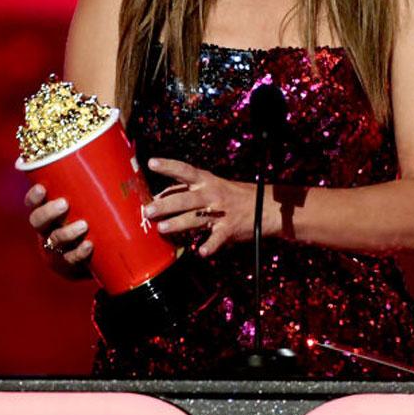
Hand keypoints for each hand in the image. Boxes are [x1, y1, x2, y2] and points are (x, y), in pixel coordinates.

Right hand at [24, 182, 92, 277]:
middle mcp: (47, 229)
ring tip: (83, 225)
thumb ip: (101, 177)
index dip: (34, 195)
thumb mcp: (91, 198)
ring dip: (67, 232)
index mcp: (48, 209)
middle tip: (64, 203)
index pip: (33, 201)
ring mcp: (56, 248)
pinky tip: (88, 246)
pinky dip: (78, 253)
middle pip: (38, 220)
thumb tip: (124, 143)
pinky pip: (70, 260)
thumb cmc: (92, 216)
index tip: (42, 187)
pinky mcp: (68, 264)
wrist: (94, 254)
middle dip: (49, 212)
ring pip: (54, 240)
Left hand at [143, 157, 262, 257]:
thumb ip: (185, 192)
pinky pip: (217, 238)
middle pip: (185, 199)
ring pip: (195, 218)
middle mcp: (211, 194)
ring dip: (178, 224)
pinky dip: (210, 246)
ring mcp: (221, 211)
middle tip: (148, 211)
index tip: (151, 162)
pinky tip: (202, 252)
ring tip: (162, 229)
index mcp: (206, 181)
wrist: (265, 206)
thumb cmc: (230, 195)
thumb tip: (157, 198)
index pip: (184, 170)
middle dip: (166, 204)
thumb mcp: (210, 186)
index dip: (168, 166)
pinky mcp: (229, 229)